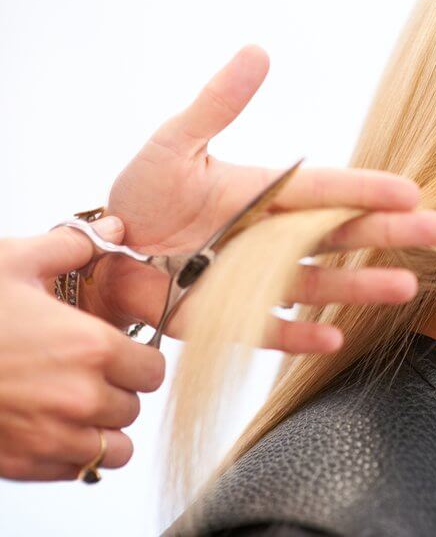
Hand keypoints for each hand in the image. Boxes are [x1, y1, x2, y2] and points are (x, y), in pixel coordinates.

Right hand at [0, 218, 164, 480]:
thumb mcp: (10, 264)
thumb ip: (71, 247)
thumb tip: (113, 231)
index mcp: (89, 347)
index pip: (153, 370)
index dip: (139, 360)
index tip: (122, 354)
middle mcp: (79, 398)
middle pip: (133, 407)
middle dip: (118, 391)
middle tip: (90, 376)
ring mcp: (52, 437)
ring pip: (113, 448)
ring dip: (102, 429)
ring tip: (76, 406)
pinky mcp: (24, 465)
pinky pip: (77, 472)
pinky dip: (71, 454)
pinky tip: (50, 427)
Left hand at [85, 45, 435, 353]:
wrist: (105, 254)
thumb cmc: (140, 195)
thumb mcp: (175, 143)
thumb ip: (218, 104)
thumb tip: (258, 51)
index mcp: (267, 192)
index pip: (327, 188)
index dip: (368, 189)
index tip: (413, 191)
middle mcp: (273, 236)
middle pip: (341, 234)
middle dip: (389, 233)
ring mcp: (257, 279)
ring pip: (320, 282)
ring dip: (361, 286)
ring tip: (406, 287)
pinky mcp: (234, 318)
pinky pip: (272, 328)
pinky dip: (299, 333)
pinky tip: (334, 337)